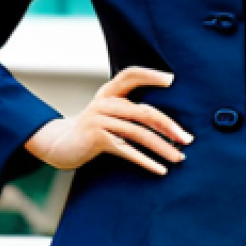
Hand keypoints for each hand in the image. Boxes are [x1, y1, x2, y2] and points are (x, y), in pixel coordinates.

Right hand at [23, 66, 192, 173]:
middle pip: (143, 111)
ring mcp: (100, 120)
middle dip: (169, 126)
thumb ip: (128, 108)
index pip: (130, 75)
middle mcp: (104, 103)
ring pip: (138, 133)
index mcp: (109, 93)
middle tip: (188, 139)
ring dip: (162, 147)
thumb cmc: (90, 129)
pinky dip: (146, 161)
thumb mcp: (106, 112)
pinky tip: (160, 170)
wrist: (58, 144)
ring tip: (179, 158)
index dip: (151, 75)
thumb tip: (166, 121)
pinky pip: (127, 150)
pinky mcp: (97, 139)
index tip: (172, 80)